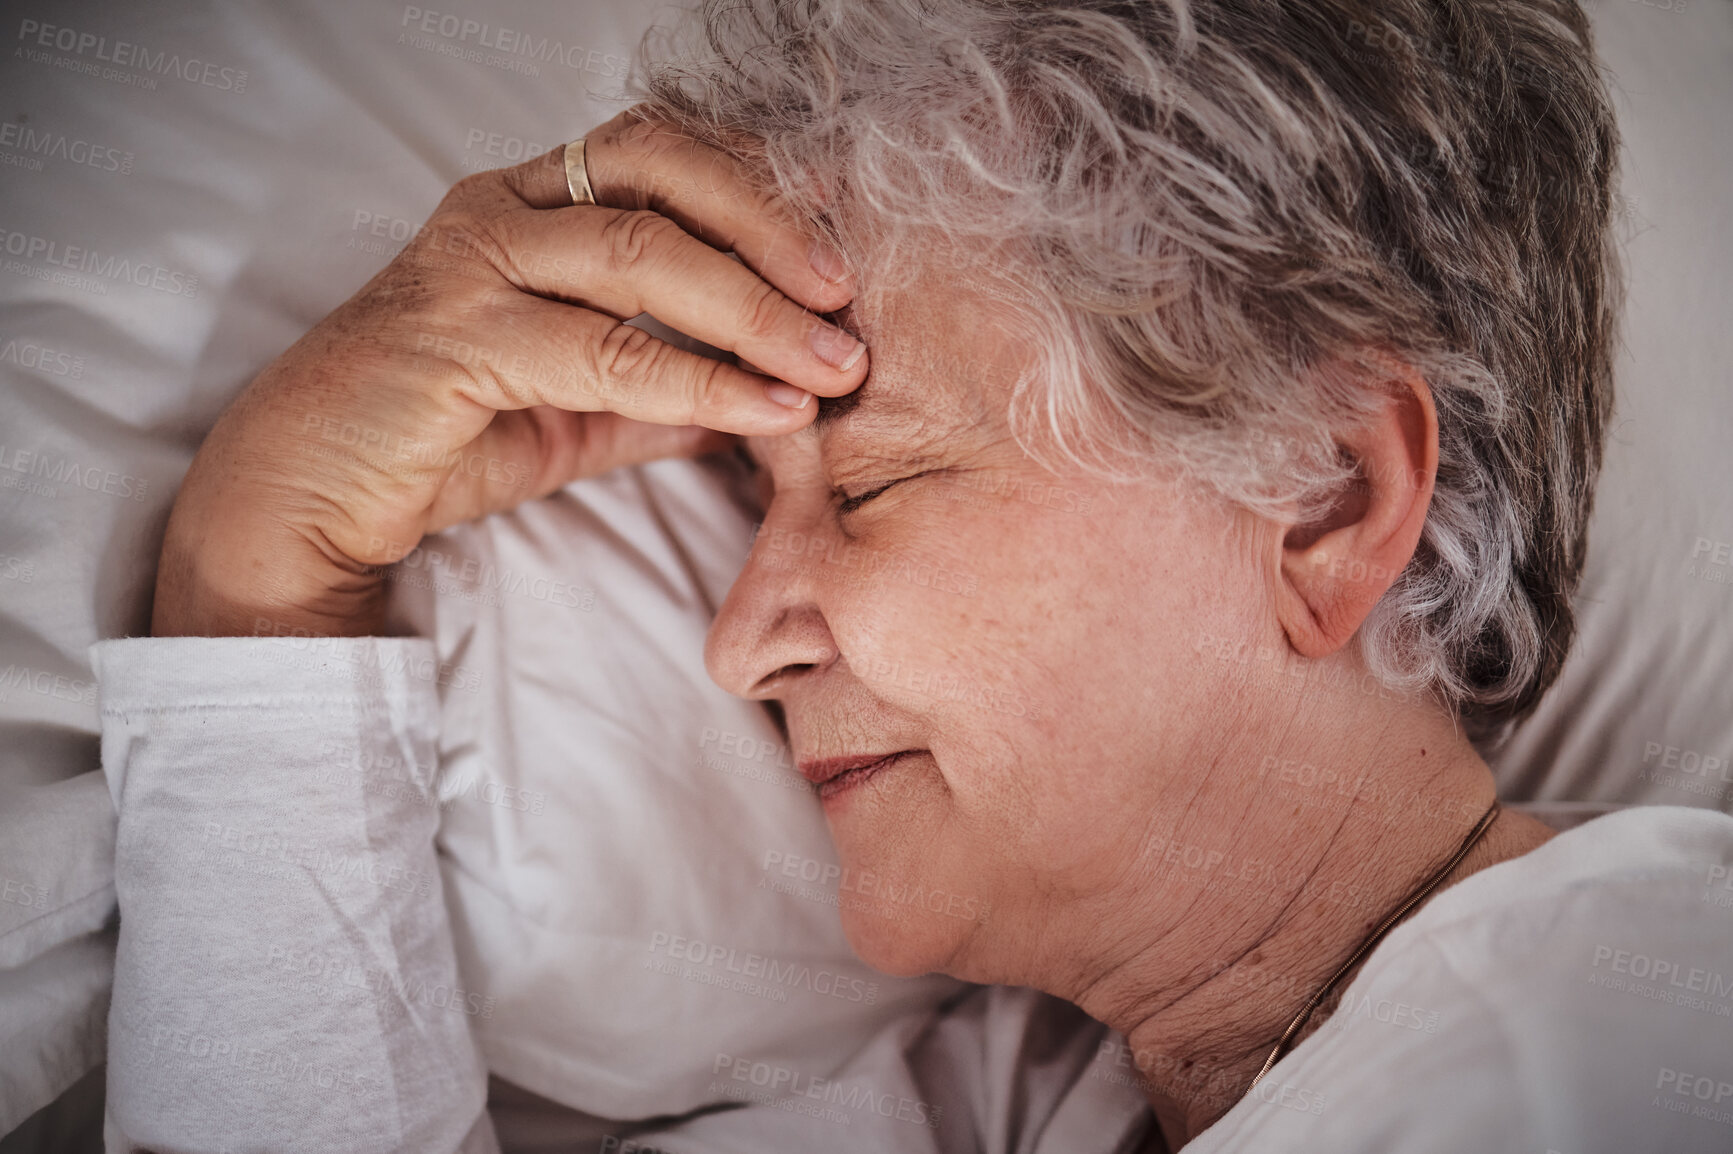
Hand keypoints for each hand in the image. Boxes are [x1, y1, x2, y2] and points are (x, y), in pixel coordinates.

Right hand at [151, 112, 865, 637]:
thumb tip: (768, 398)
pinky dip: (699, 383)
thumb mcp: (577, 408)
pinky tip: (768, 409)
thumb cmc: (440, 436)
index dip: (757, 185)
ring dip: (754, 308)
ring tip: (830, 361)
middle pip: (659, 178)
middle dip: (770, 230)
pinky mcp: (454, 340)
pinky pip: (604, 353)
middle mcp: (497, 211)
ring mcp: (469, 267)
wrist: (309, 491)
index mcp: (527, 202)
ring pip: (638, 256)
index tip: (840, 238)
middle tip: (849, 294)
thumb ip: (665, 393)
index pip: (661, 153)